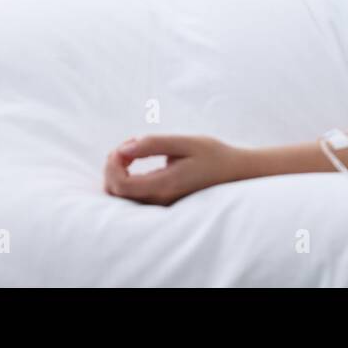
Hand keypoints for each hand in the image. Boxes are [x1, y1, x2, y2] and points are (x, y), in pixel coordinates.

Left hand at [104, 135, 244, 205]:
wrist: (235, 173)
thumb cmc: (213, 155)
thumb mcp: (186, 142)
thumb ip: (154, 144)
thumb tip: (123, 149)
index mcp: (165, 185)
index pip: (121, 185)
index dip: (112, 164)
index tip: (124, 146)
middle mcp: (159, 201)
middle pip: (116, 193)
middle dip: (112, 167)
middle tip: (127, 145)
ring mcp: (160, 205)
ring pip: (121, 197)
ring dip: (117, 173)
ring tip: (132, 151)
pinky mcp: (161, 203)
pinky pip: (131, 196)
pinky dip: (125, 178)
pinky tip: (136, 161)